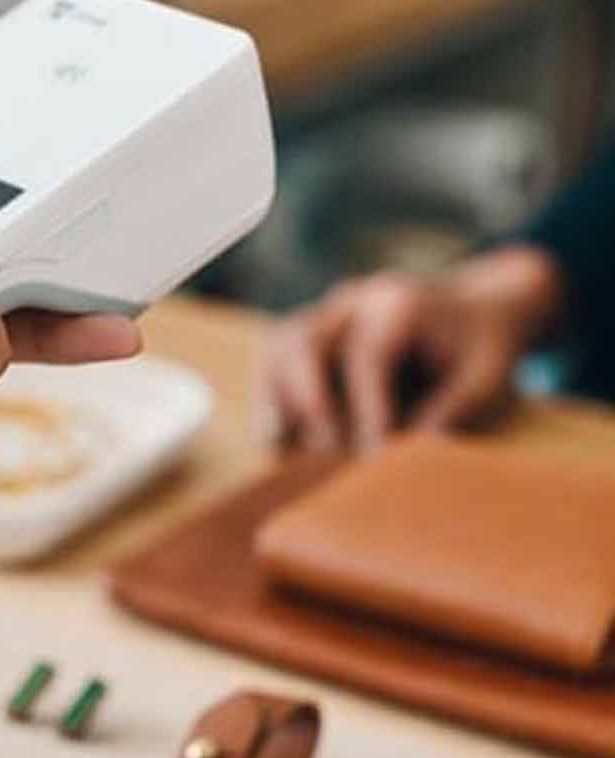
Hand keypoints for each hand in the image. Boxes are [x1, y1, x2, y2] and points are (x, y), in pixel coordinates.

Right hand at [260, 246, 561, 450]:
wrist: (478, 306)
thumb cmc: (483, 345)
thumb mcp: (487, 376)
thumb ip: (452, 411)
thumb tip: (404, 458)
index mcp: (398, 303)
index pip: (367, 356)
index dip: (365, 410)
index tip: (373, 457)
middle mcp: (354, 299)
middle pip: (305, 341)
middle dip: (312, 403)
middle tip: (330, 452)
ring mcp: (327, 310)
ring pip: (280, 344)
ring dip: (276, 397)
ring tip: (281, 443)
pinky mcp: (312, 327)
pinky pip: (275, 355)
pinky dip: (270, 393)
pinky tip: (274, 433)